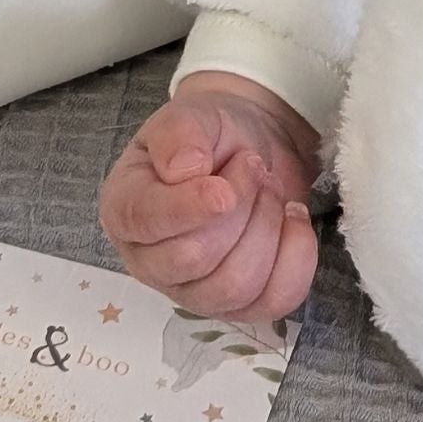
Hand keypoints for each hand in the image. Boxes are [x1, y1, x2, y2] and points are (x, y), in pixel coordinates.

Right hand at [99, 72, 320, 317]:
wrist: (253, 147)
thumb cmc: (210, 135)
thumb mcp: (190, 115)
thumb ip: (179, 134)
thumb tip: (185, 168)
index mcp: (126, 210)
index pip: (147, 224)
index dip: (190, 207)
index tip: (225, 187)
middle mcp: (151, 262)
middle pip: (196, 258)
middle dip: (240, 204)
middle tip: (253, 166)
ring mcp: (195, 291)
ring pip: (234, 285)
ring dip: (267, 225)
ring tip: (269, 188)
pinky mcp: (241, 306)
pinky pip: (273, 301)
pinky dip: (296, 257)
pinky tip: (293, 218)